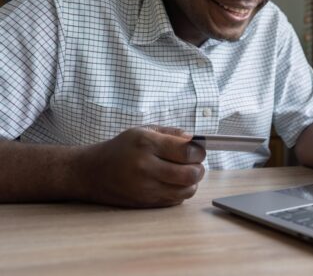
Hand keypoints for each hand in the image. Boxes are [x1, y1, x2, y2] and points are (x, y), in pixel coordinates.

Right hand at [79, 126, 205, 207]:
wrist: (91, 172)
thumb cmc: (121, 148)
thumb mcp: (143, 130)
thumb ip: (172, 133)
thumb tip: (195, 140)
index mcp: (146, 144)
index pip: (187, 151)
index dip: (199, 151)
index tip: (198, 150)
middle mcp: (146, 167)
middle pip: (191, 174)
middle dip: (199, 168)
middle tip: (194, 163)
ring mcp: (146, 188)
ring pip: (187, 190)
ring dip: (192, 182)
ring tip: (183, 172)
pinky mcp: (146, 203)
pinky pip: (176, 200)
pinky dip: (181, 192)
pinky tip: (172, 182)